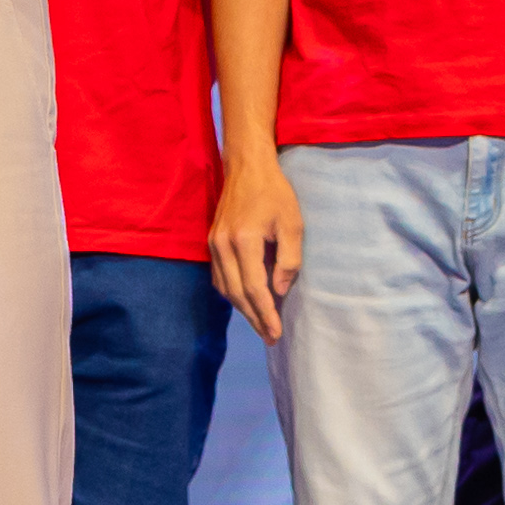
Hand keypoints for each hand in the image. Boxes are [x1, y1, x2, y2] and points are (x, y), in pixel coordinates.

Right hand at [210, 157, 304, 341]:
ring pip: (224, 287)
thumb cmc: (275, 193)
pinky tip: (245, 300)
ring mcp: (213, 244)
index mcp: (244, 241)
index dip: (266, 314)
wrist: (247, 167)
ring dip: (242, 309)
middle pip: (236, 293)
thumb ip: (289, 260)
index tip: (277, 333)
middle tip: (270, 337)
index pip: (253, 288)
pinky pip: (218, 276)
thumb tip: (279, 290)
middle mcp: (223, 245)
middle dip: (254, 318)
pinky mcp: (212, 241)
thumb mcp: (292, 224)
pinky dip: (231, 293)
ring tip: (261, 324)